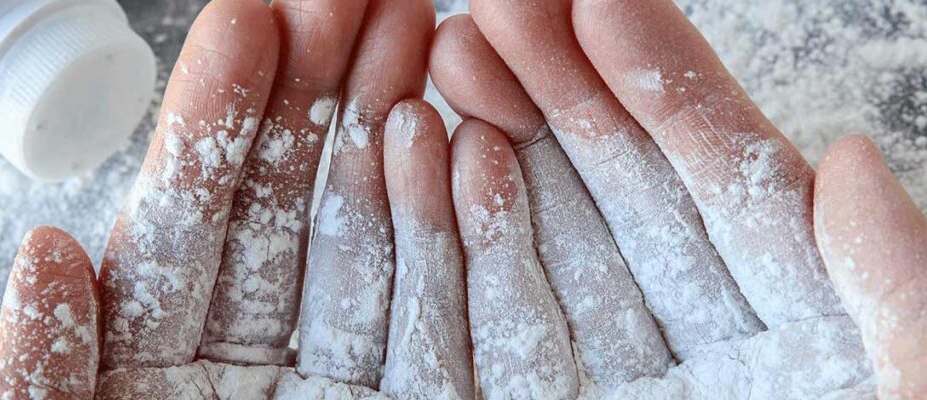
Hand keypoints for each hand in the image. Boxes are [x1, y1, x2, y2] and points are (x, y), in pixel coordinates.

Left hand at [0, 0, 478, 397]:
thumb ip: (44, 367)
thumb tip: (46, 251)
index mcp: (154, 361)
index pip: (187, 219)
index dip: (218, 113)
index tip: (246, 17)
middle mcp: (250, 358)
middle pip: (288, 205)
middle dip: (318, 88)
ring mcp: (336, 382)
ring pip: (368, 237)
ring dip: (389, 129)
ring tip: (408, 31)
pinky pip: (437, 317)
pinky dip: (453, 229)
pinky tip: (454, 143)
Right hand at [430, 1, 924, 398]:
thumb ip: (895, 291)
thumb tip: (845, 164)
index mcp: (794, 324)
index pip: (724, 178)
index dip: (663, 82)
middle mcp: (695, 334)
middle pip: (621, 185)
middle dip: (560, 82)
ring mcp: (609, 372)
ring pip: (546, 233)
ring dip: (497, 133)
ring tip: (455, 48)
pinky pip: (491, 320)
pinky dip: (454, 236)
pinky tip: (431, 153)